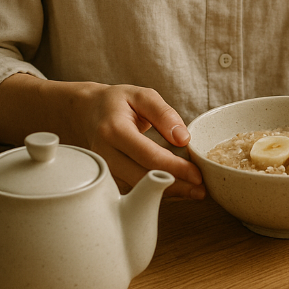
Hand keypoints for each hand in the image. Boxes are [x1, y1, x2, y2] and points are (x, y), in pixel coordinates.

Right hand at [73, 84, 205, 199]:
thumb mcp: (142, 96)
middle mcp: (104, 153)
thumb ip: (164, 114)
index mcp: (114, 130)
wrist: (87, 112)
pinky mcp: (106, 178)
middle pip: (142, 178)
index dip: (175, 167)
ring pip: (137, 189)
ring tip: (193, 192)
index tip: (197, 175)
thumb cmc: (117, 103)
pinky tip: (175, 189)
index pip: (148, 155)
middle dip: (174, 187)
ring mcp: (103, 169)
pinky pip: (132, 189)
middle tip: (201, 191)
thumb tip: (183, 138)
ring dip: (166, 193)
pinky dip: (154, 191)